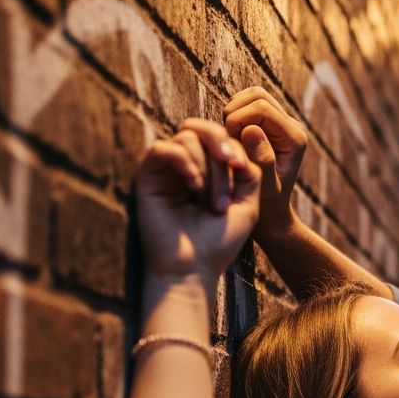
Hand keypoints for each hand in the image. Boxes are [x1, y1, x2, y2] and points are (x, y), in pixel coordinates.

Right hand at [134, 119, 261, 288]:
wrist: (192, 269)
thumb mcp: (248, 205)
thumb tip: (239, 144)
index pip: (221, 138)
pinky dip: (183, 161)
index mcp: (209, 171)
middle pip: (202, 128)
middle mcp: (186, 165)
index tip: (243, 171)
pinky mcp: (147, 176)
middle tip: (233, 165)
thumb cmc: (219, 242)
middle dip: (221, 143)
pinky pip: (162, 148)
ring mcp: (166, 170)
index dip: (235, 148)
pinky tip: (193, 186)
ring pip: (187, 137)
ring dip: (209, 168)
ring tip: (213, 203)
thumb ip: (251, 172)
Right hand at [223, 86, 307, 236]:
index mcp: (294, 138)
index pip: (261, 107)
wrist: (272, 213)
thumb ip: (261, 159)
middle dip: (235, 111)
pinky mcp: (269, 124)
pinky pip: (247, 104)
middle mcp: (291, 126)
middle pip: (257, 95)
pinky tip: (230, 137)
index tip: (228, 142)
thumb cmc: (266, 204)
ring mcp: (281, 123)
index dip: (238, 119)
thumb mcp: (263, 187)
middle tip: (226, 137)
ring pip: (252, 95)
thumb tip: (251, 129)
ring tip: (228, 137)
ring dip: (233, 111)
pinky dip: (234, 114)